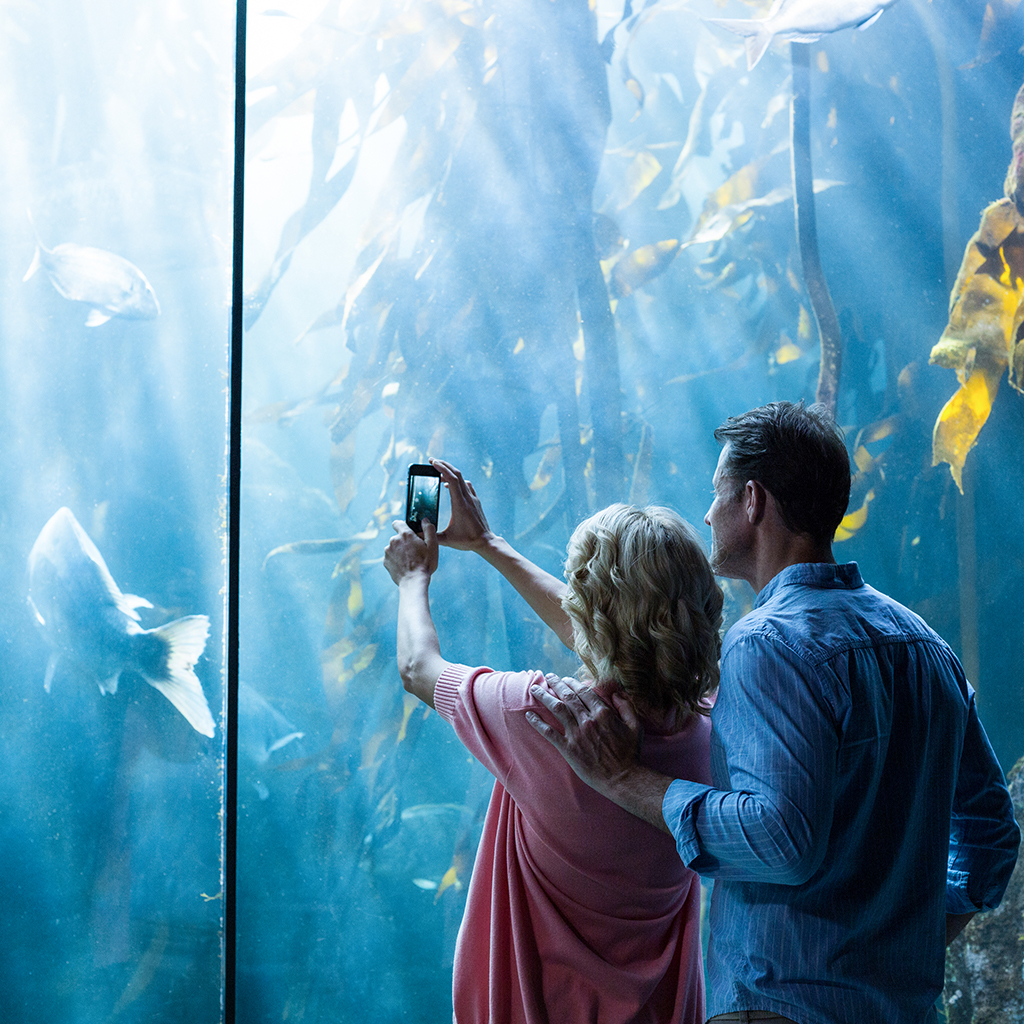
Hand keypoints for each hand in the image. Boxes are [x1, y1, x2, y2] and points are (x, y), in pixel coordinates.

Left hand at [384, 519, 437, 584]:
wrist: (414, 582)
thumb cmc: (425, 564)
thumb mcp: (433, 545)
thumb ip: (429, 529)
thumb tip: (425, 520)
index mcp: (405, 534)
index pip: (398, 523)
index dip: (403, 526)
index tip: (408, 532)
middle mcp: (393, 541)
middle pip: (398, 537)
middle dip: (405, 542)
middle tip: (415, 551)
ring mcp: (388, 552)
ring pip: (394, 548)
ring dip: (400, 551)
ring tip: (410, 560)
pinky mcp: (385, 562)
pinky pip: (391, 557)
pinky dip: (396, 560)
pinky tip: (405, 566)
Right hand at [431, 459, 493, 550]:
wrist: (485, 542)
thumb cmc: (467, 541)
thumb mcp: (447, 540)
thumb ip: (431, 536)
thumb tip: (416, 533)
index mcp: (460, 504)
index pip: (452, 479)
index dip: (443, 468)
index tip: (433, 462)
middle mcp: (468, 498)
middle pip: (457, 474)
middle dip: (444, 465)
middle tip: (432, 461)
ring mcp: (473, 499)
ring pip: (462, 478)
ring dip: (450, 471)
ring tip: (438, 471)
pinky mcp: (475, 501)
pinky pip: (466, 485)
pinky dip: (457, 480)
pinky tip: (450, 485)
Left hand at [526, 675, 641, 795]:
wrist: (622, 778)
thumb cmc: (630, 753)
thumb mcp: (635, 726)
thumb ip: (626, 706)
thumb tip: (616, 692)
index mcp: (604, 713)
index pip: (584, 691)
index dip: (572, 683)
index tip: (565, 679)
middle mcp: (588, 720)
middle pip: (568, 696)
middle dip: (556, 684)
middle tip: (547, 677)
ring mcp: (577, 734)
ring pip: (557, 709)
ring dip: (544, 697)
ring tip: (534, 689)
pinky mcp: (568, 749)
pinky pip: (549, 733)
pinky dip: (538, 723)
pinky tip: (529, 715)